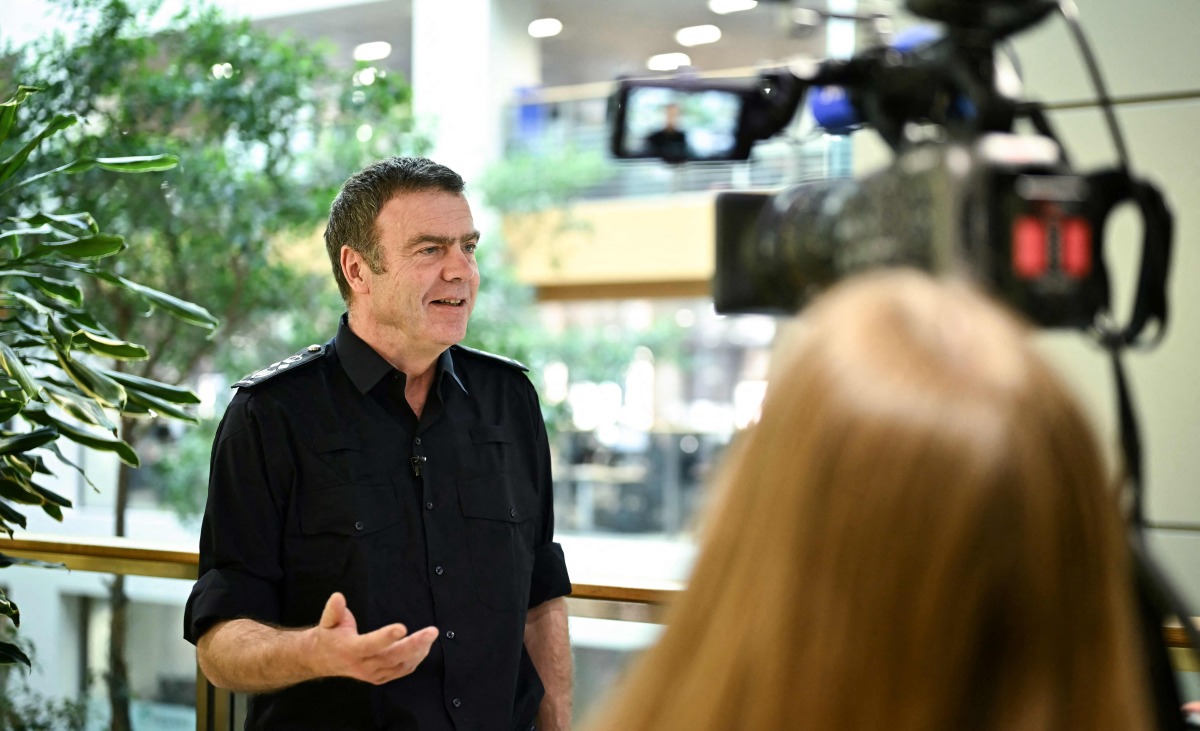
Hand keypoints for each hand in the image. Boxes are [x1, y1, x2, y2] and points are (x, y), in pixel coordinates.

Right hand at [309, 592, 437, 684]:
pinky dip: (415, 660)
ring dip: (418, 651)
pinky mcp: (380, 677)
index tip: (402, 627)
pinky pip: (401, 671)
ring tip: (430, 636)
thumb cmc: (329, 635)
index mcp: (350, 650)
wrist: (323, 659)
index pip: (370, 645)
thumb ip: (333, 610)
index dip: (385, 637)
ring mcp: (373, 674)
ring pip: (400, 666)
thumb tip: (338, 597)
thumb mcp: (327, 621)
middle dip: (414, 645)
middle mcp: (362, 665)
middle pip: (391, 657)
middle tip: (432, 632)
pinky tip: (424, 647)